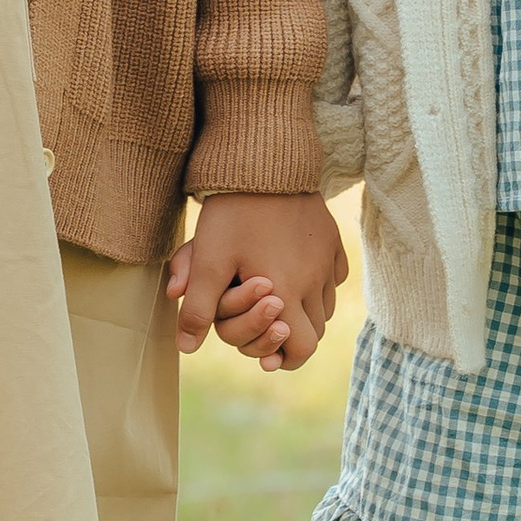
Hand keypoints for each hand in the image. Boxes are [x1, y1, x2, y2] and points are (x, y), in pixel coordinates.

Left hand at [166, 193, 347, 371]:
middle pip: (316, 331)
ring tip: (278, 300)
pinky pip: (334, 275)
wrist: (264, 161)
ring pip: (326, 305)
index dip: (284, 358)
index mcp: (286, 293)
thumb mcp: (208, 260)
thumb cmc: (233, 213)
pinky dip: (318, 284)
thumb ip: (198, 307)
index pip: (302, 349)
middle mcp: (315, 280)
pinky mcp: (332, 239)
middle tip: (268, 327)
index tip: (266, 356)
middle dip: (292, 336)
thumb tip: (186, 347)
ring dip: (304, 311)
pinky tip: (295, 272)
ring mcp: (327, 259)